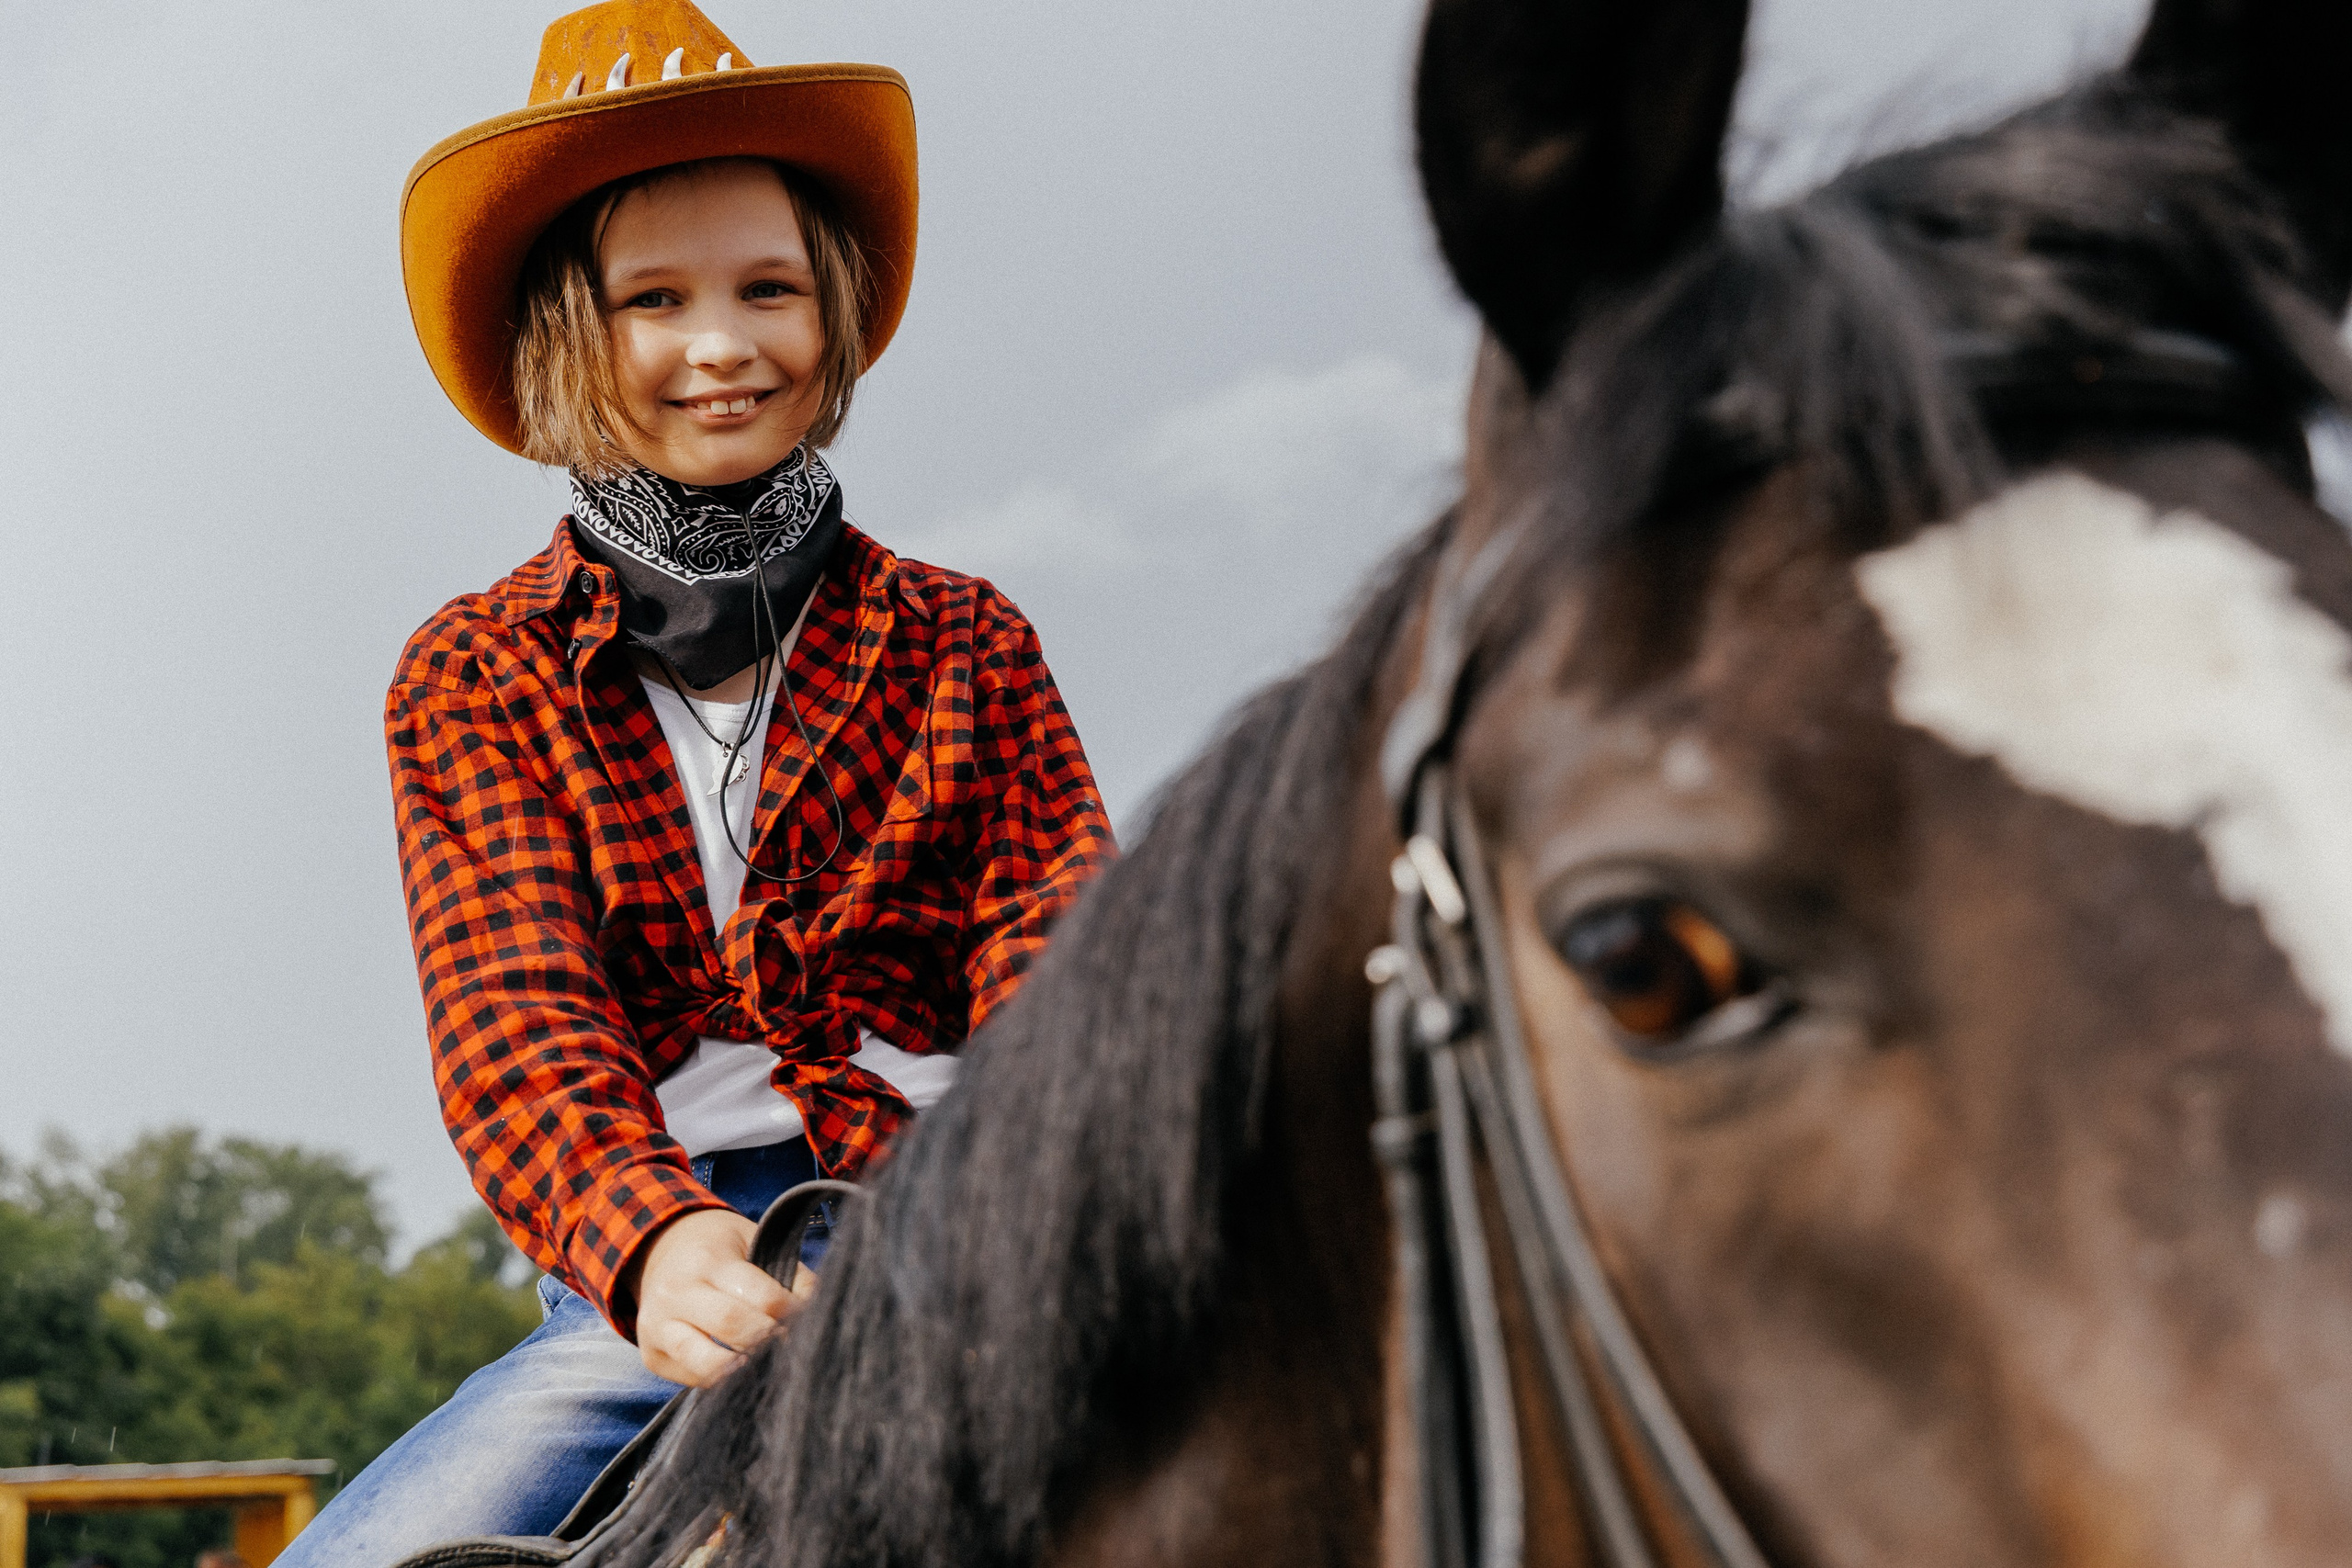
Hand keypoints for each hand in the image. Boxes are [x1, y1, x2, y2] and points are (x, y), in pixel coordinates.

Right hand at [623, 1208, 801, 1385]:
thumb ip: (788, 1273)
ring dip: (745, 1371)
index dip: (792, 1312)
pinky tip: (743, 1374)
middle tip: (792, 1347)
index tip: (808, 1321)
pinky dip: (723, 1381)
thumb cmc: (718, 1249)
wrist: (658, 1250)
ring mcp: (657, 1327)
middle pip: (732, 1326)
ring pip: (706, 1364)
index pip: (759, 1294)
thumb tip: (819, 1312)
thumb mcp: (751, 1241)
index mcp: (707, 1259)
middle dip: (770, 1342)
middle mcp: (676, 1293)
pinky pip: (693, 1379)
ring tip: (768, 1368)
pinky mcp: (652, 1356)